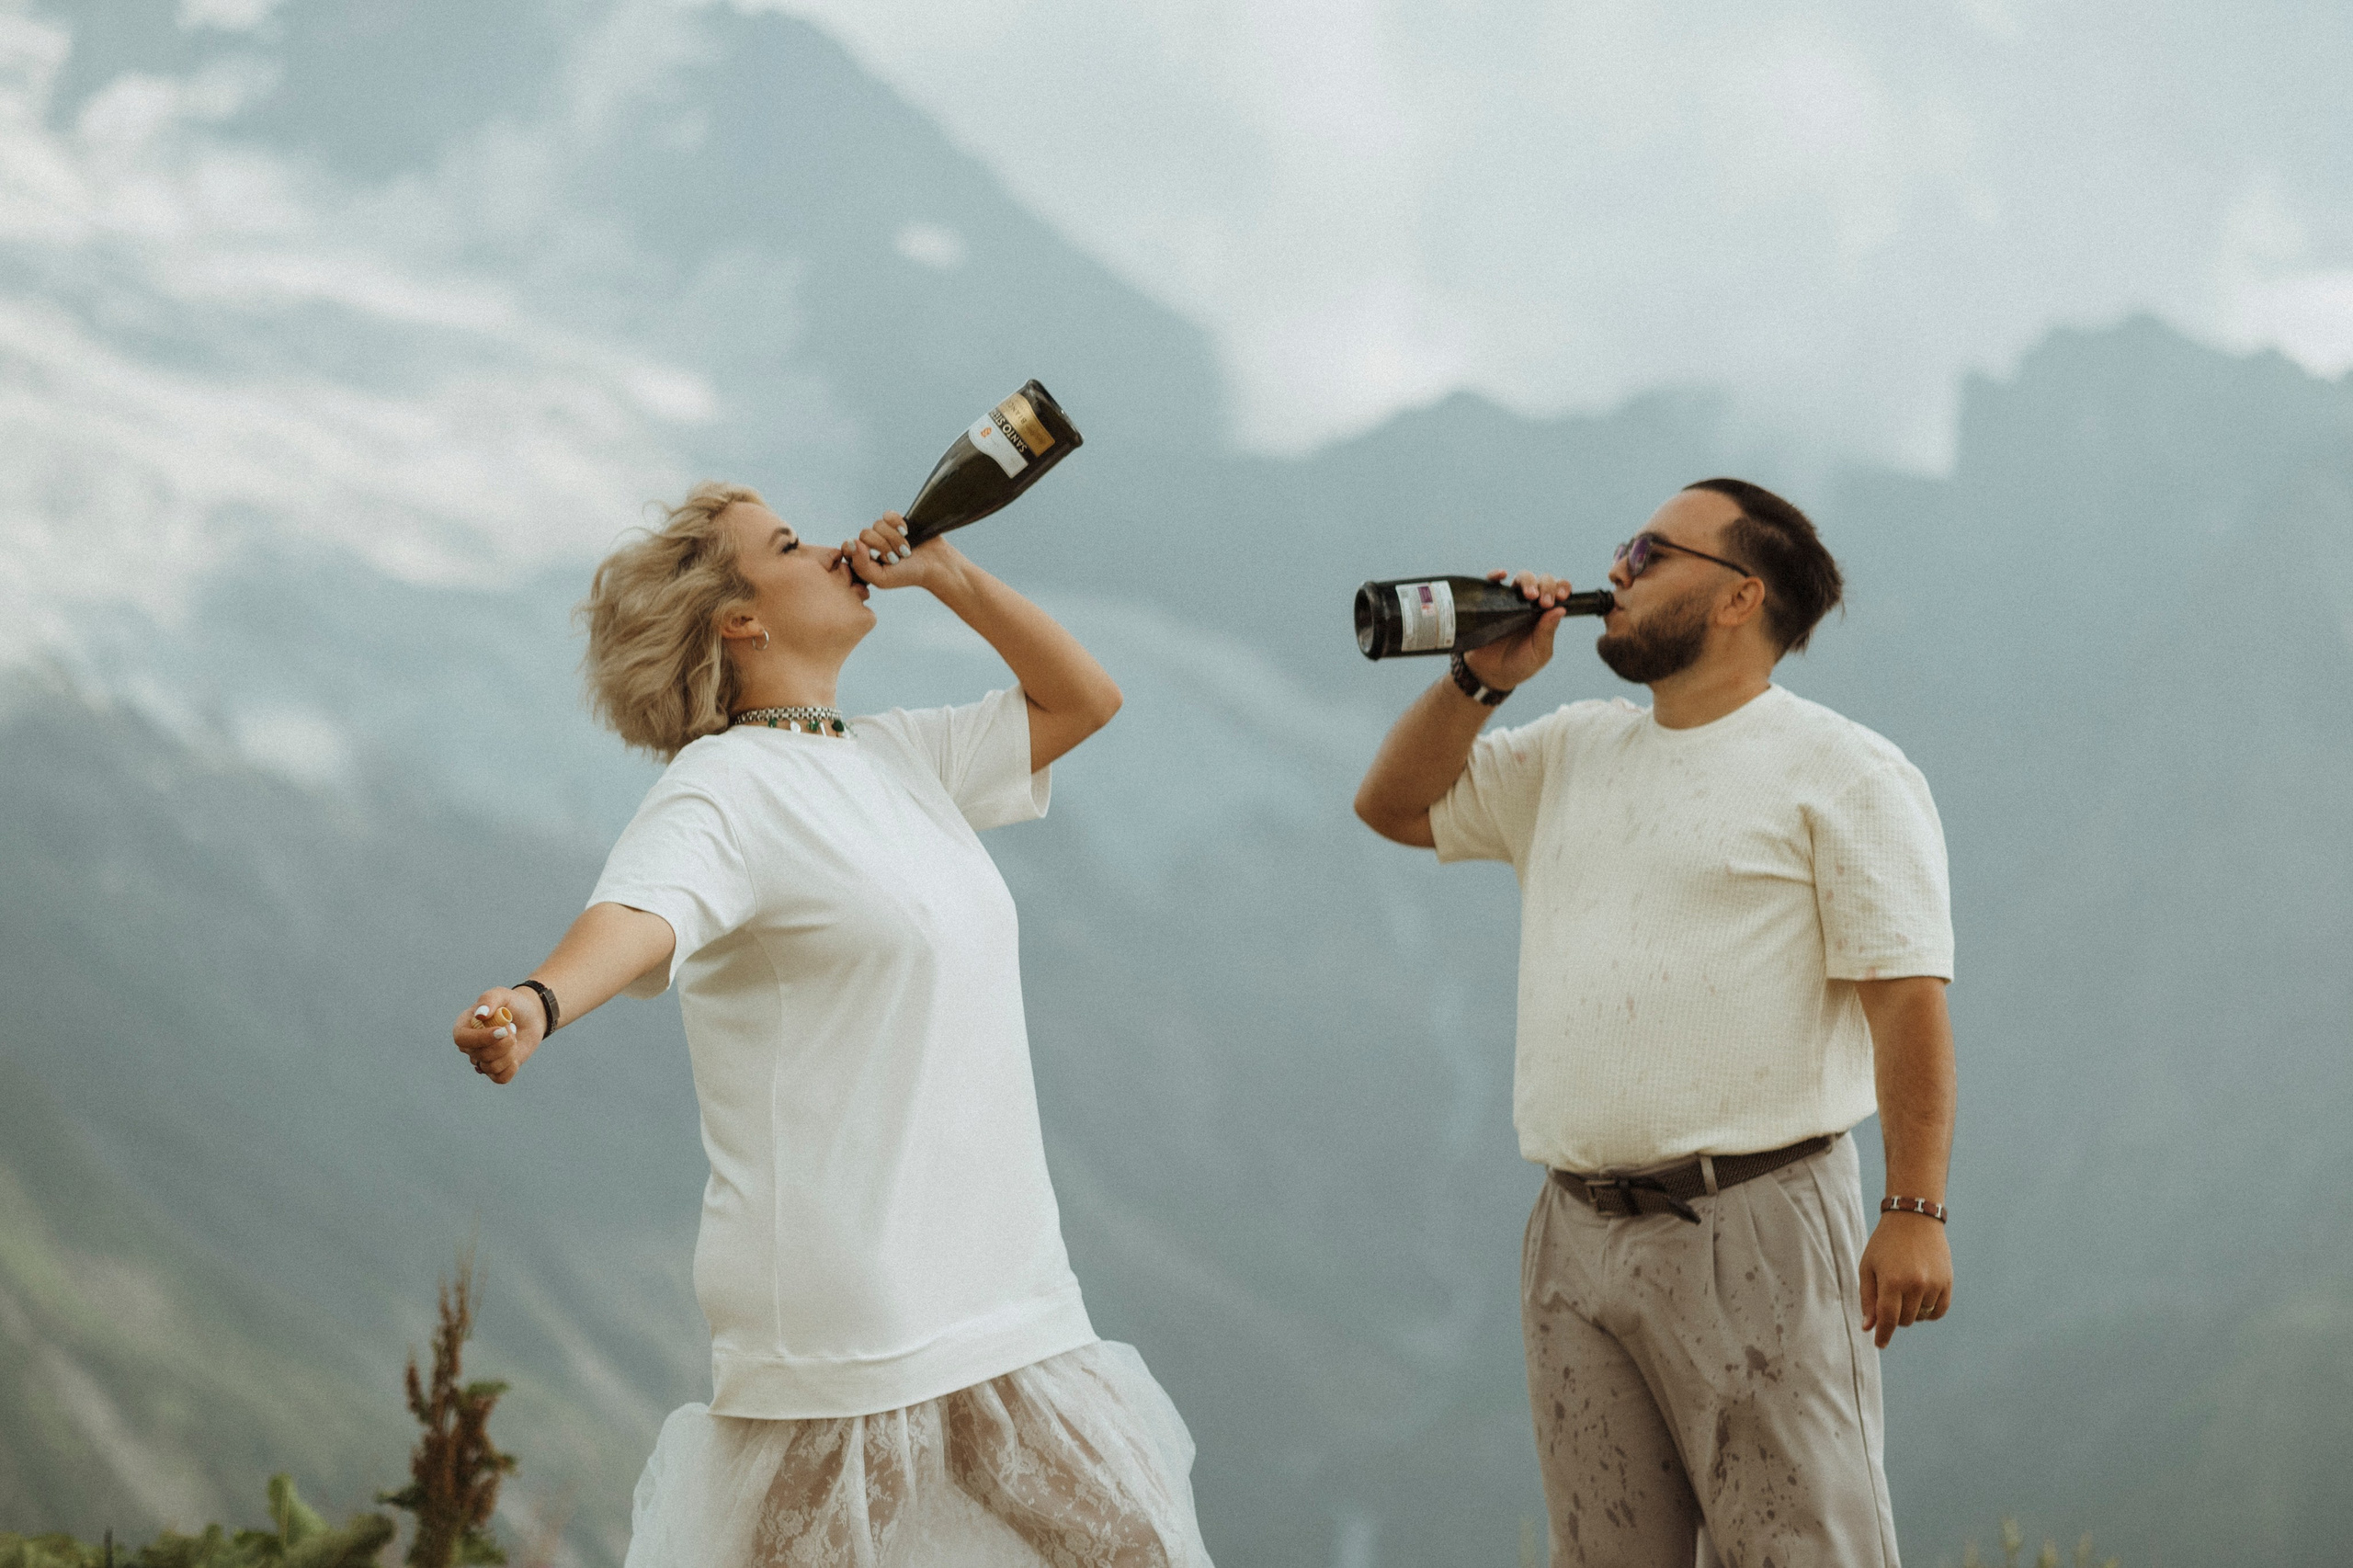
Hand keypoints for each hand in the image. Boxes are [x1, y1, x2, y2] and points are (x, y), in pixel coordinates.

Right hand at [452, 986, 547, 1085]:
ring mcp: (482, 1059)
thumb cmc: (513, 1004)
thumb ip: (489, 999)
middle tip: (512, 1027)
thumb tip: (480, 1015)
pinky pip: (500, 1078)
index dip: (481, 1038)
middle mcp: (470, 1045)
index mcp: (464, 1026)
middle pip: (479, 1055)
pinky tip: (515, 1056)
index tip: (502, 1031)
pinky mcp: (497, 1069)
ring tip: (514, 1038)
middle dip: (502, 1043)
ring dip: (509, 1053)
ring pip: (490, 1067)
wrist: (531, 1017)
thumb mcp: (502, 994)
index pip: (462, 1039)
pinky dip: (511, 1068)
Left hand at [840, 513, 967, 595]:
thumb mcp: (881, 578)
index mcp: (863, 559)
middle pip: (865, 534)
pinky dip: (898, 523)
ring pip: (877, 524)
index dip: (864, 551)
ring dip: (895, 539)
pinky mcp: (895, 522)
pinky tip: (906, 532)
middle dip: (884, 547)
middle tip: (897, 558)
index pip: (849, 546)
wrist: (936, 565)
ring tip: (906, 549)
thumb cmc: (908, 575)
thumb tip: (851, 542)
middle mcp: (871, 545)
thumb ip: (861, 565)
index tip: (879, 560)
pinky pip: (888, 514)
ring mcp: (883, 532)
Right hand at [1461, 570, 1572, 690]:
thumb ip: (1547, 632)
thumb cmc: (1519, 665)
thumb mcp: (1538, 653)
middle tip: (1544, 602)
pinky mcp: (1490, 603)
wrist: (1491, 675)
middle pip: (1541, 580)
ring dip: (1528, 580)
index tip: (1562, 596)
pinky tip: (1502, 575)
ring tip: (1529, 595)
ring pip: (1521, 578)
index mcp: (1545, 614)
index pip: (1558, 592)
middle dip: (1546, 586)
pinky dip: (1496, 575)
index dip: (1562, 587)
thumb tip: (1560, 609)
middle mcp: (1529, 604)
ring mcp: (1510, 602)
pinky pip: (1492, 583)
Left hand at [1857, 1211, 1952, 1347]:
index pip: (1888, 1319)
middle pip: (1904, 1320)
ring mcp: (1934, 1284)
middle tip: (1889, 1297)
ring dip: (1912, 1312)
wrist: (1914, 1218)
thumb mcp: (1868, 1267)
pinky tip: (1921, 1299)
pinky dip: (1929, 1312)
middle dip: (1894, 1316)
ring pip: (1922, 1317)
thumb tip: (1869, 1327)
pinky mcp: (1947, 1282)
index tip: (1880, 1344)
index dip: (1883, 1335)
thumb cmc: (1884, 1244)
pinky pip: (1939, 1311)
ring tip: (1905, 1291)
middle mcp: (1915, 1285)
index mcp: (1892, 1281)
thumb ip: (1868, 1298)